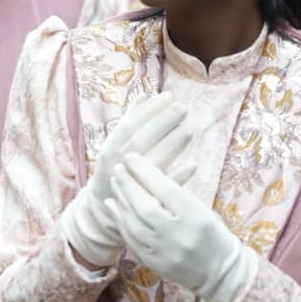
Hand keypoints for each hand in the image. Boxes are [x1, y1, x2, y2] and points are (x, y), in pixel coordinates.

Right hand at [63, 92, 191, 268]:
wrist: (107, 208)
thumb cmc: (118, 166)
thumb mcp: (118, 142)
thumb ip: (131, 119)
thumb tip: (147, 93)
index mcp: (111, 149)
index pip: (130, 125)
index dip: (149, 110)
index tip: (168, 96)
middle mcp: (119, 166)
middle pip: (141, 141)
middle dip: (163, 123)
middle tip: (182, 109)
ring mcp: (132, 185)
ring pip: (153, 163)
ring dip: (172, 144)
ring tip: (189, 129)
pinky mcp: (147, 203)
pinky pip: (164, 190)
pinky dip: (178, 176)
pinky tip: (193, 164)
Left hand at [109, 153, 254, 301]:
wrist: (220, 271)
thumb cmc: (213, 234)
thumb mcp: (203, 210)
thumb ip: (177, 196)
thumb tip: (147, 173)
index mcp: (196, 216)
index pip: (165, 189)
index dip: (145, 171)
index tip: (131, 158)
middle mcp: (179, 235)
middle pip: (145, 206)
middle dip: (128, 185)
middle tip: (118, 169)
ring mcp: (165, 252)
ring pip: (134, 224)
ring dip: (121, 201)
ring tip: (114, 184)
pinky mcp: (156, 264)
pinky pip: (132, 240)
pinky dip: (120, 221)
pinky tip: (114, 207)